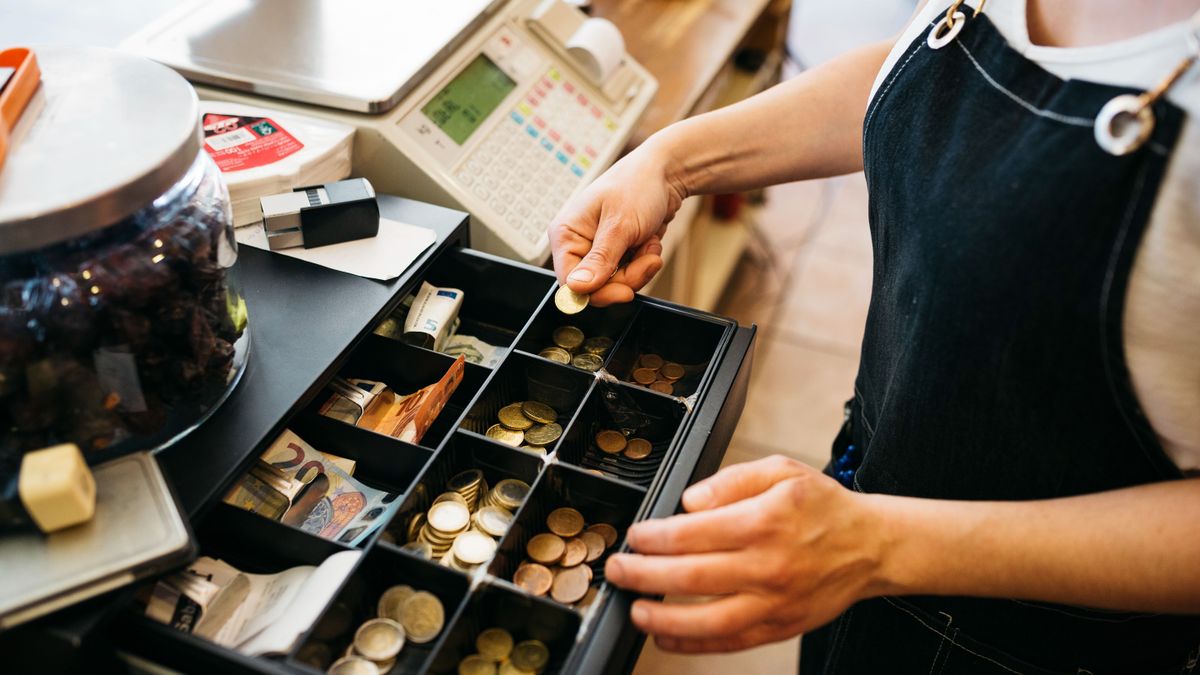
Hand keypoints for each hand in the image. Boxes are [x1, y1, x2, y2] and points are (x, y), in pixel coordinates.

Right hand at [548, 138, 687, 305]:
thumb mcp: (620, 224)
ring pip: (615, 284)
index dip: (596, 292)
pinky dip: (644, 262)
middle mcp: (578, 244)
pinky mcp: (617, 254)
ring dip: (639, 268)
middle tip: (647, 259)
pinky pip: (629, 275)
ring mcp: (598, 250)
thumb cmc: (637, 186)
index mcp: (566, 234)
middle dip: (627, 277)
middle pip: (596, 287)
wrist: (666, 174)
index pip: (569, 282)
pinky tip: (649, 241)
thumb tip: (576, 287)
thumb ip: (599, 259)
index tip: (624, 292)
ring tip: (648, 242)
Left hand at [604, 455, 889, 652]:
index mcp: (763, 521)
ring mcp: (774, 602)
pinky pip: (730, 642)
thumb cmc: (823, 506)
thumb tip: (689, 501)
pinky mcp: (780, 626)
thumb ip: (731, 480)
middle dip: (643, 575)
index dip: (654, 537)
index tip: (634, 536)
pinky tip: (667, 637)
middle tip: (617, 570)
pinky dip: (694, 643)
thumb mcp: (781, 470)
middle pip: (691, 576)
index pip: (693, 532)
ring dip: (663, 618)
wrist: (871, 546)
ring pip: (707, 619)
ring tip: (634, 610)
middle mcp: (767, 565)